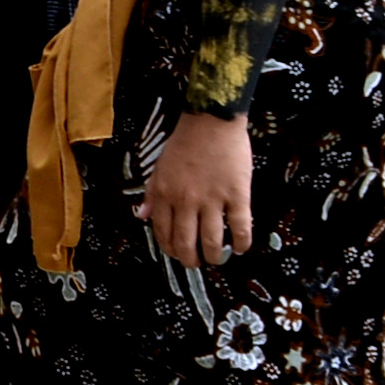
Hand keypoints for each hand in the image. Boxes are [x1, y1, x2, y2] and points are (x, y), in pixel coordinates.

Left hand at [138, 111, 255, 269]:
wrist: (211, 120)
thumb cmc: (185, 142)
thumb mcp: (159, 168)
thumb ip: (152, 195)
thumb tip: (142, 217)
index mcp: (165, 194)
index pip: (163, 232)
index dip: (170, 249)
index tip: (176, 254)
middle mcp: (186, 201)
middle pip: (186, 243)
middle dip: (190, 260)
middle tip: (197, 263)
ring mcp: (212, 199)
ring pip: (212, 240)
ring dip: (214, 256)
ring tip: (217, 259)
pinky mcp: (237, 194)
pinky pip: (240, 226)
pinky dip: (242, 242)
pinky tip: (242, 247)